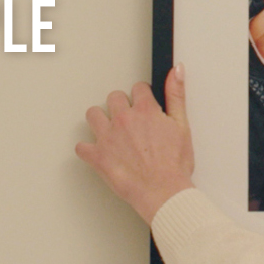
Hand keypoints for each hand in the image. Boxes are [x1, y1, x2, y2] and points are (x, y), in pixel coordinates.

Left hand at [76, 67, 194, 223]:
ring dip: (100, 120)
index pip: (138, 88)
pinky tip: (96, 152)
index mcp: (144, 110)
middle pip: (113, 97)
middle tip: (129, 121)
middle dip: (121, 105)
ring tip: (111, 131)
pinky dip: (87, 149)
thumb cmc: (174, 166)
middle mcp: (123, 119)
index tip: (144, 105)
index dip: (142, 96)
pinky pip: (81, 147)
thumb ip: (176, 95)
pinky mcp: (97, 157)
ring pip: (93, 114)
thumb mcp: (182, 125)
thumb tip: (176, 71)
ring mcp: (107, 137)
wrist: (163, 192)